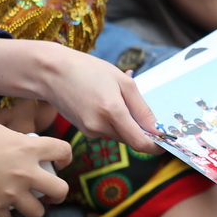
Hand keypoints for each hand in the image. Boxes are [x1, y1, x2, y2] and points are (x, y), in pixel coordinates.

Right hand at [0, 40, 160, 152]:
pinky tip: (103, 100)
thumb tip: (157, 129)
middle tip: (137, 103)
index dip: (156, 145)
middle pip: (132, 139)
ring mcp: (90, 131)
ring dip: (126, 121)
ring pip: (120, 134)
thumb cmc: (88, 70)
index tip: (166, 141)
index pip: (141, 143)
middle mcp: (100, 127)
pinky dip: (112, 119)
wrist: (50, 72)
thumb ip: (142, 109)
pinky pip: (107, 130)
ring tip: (116, 95)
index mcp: (113, 112)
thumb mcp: (122, 82)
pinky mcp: (84, 131)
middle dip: (141, 128)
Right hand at [0, 121, 71, 216]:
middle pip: (60, 190)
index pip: (63, 150)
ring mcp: (11, 193)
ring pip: (38, 212)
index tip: (60, 162)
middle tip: (49, 193)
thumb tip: (20, 146)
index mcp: (26, 148)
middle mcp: (24, 172)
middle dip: (58, 193)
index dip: (65, 157)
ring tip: (23, 203)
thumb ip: (13, 140)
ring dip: (31, 208)